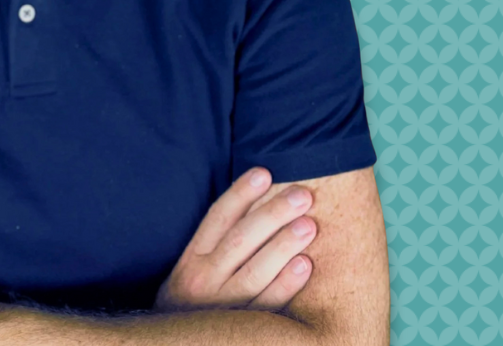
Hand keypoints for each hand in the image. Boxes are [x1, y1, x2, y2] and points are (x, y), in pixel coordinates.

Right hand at [152, 168, 316, 313]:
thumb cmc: (195, 304)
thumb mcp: (193, 270)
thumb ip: (217, 243)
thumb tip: (256, 203)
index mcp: (192, 259)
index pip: (218, 217)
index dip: (241, 193)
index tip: (265, 173)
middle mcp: (203, 280)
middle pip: (240, 240)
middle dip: (272, 214)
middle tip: (303, 195)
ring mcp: (222, 307)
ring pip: (255, 271)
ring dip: (283, 245)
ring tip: (310, 224)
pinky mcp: (241, 330)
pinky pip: (267, 306)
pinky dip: (286, 285)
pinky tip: (306, 265)